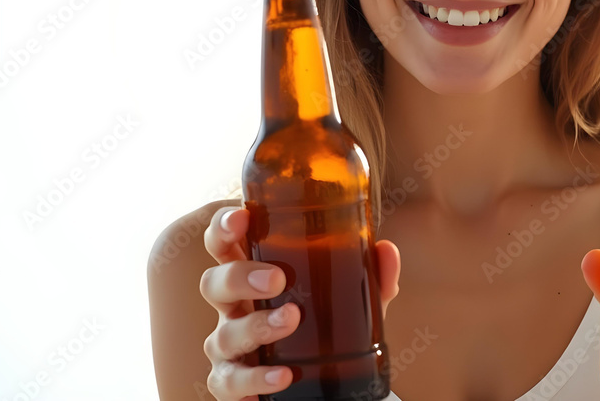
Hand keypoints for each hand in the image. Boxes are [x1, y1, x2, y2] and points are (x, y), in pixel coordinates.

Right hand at [199, 205, 400, 400]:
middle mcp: (233, 307)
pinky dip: (256, 379)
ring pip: (222, 335)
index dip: (223, 226)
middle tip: (277, 278)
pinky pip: (230, 382)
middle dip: (239, 277)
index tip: (242, 218)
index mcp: (253, 273)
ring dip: (256, 327)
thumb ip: (368, 274)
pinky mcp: (232, 382)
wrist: (321, 379)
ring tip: (291, 320)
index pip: (225, 243)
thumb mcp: (349, 296)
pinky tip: (282, 376)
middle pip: (213, 283)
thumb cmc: (324, 322)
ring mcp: (228, 345)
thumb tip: (386, 250)